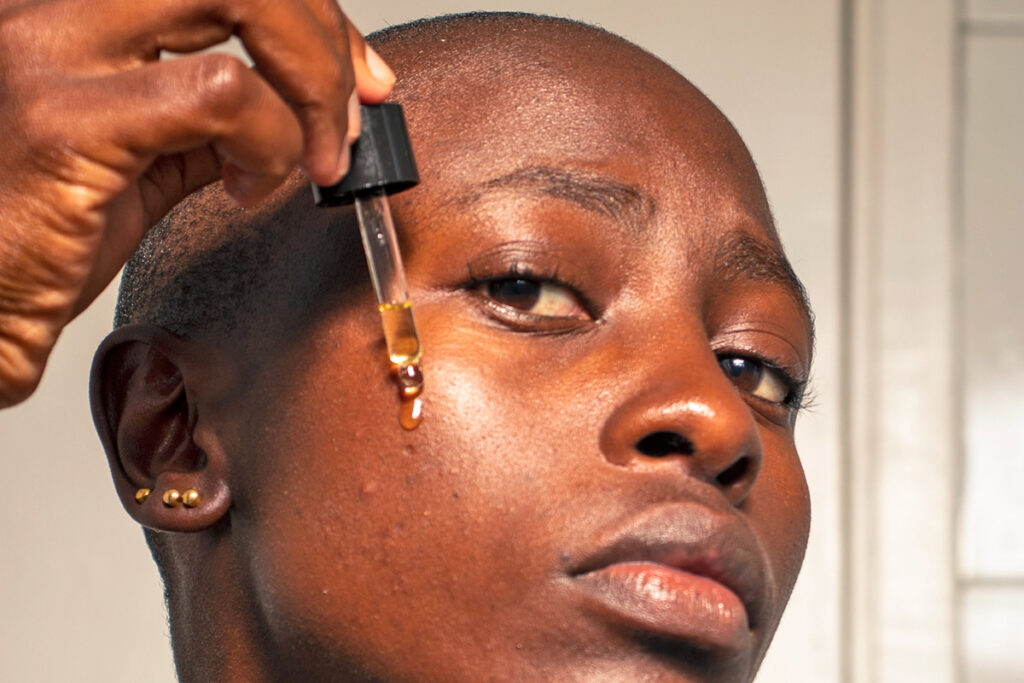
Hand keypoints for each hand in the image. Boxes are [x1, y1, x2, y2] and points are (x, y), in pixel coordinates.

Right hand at [0, 0, 393, 406]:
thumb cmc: (40, 235)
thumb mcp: (141, 154)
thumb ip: (208, 118)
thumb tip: (297, 108)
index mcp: (76, 11)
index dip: (310, 14)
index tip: (357, 77)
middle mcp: (54, 8)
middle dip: (323, 36)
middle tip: (355, 111)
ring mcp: (51, 51)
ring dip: (309, 84)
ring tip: (307, 160)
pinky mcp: (64, 120)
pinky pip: (222, 95)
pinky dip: (270, 142)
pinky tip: (250, 190)